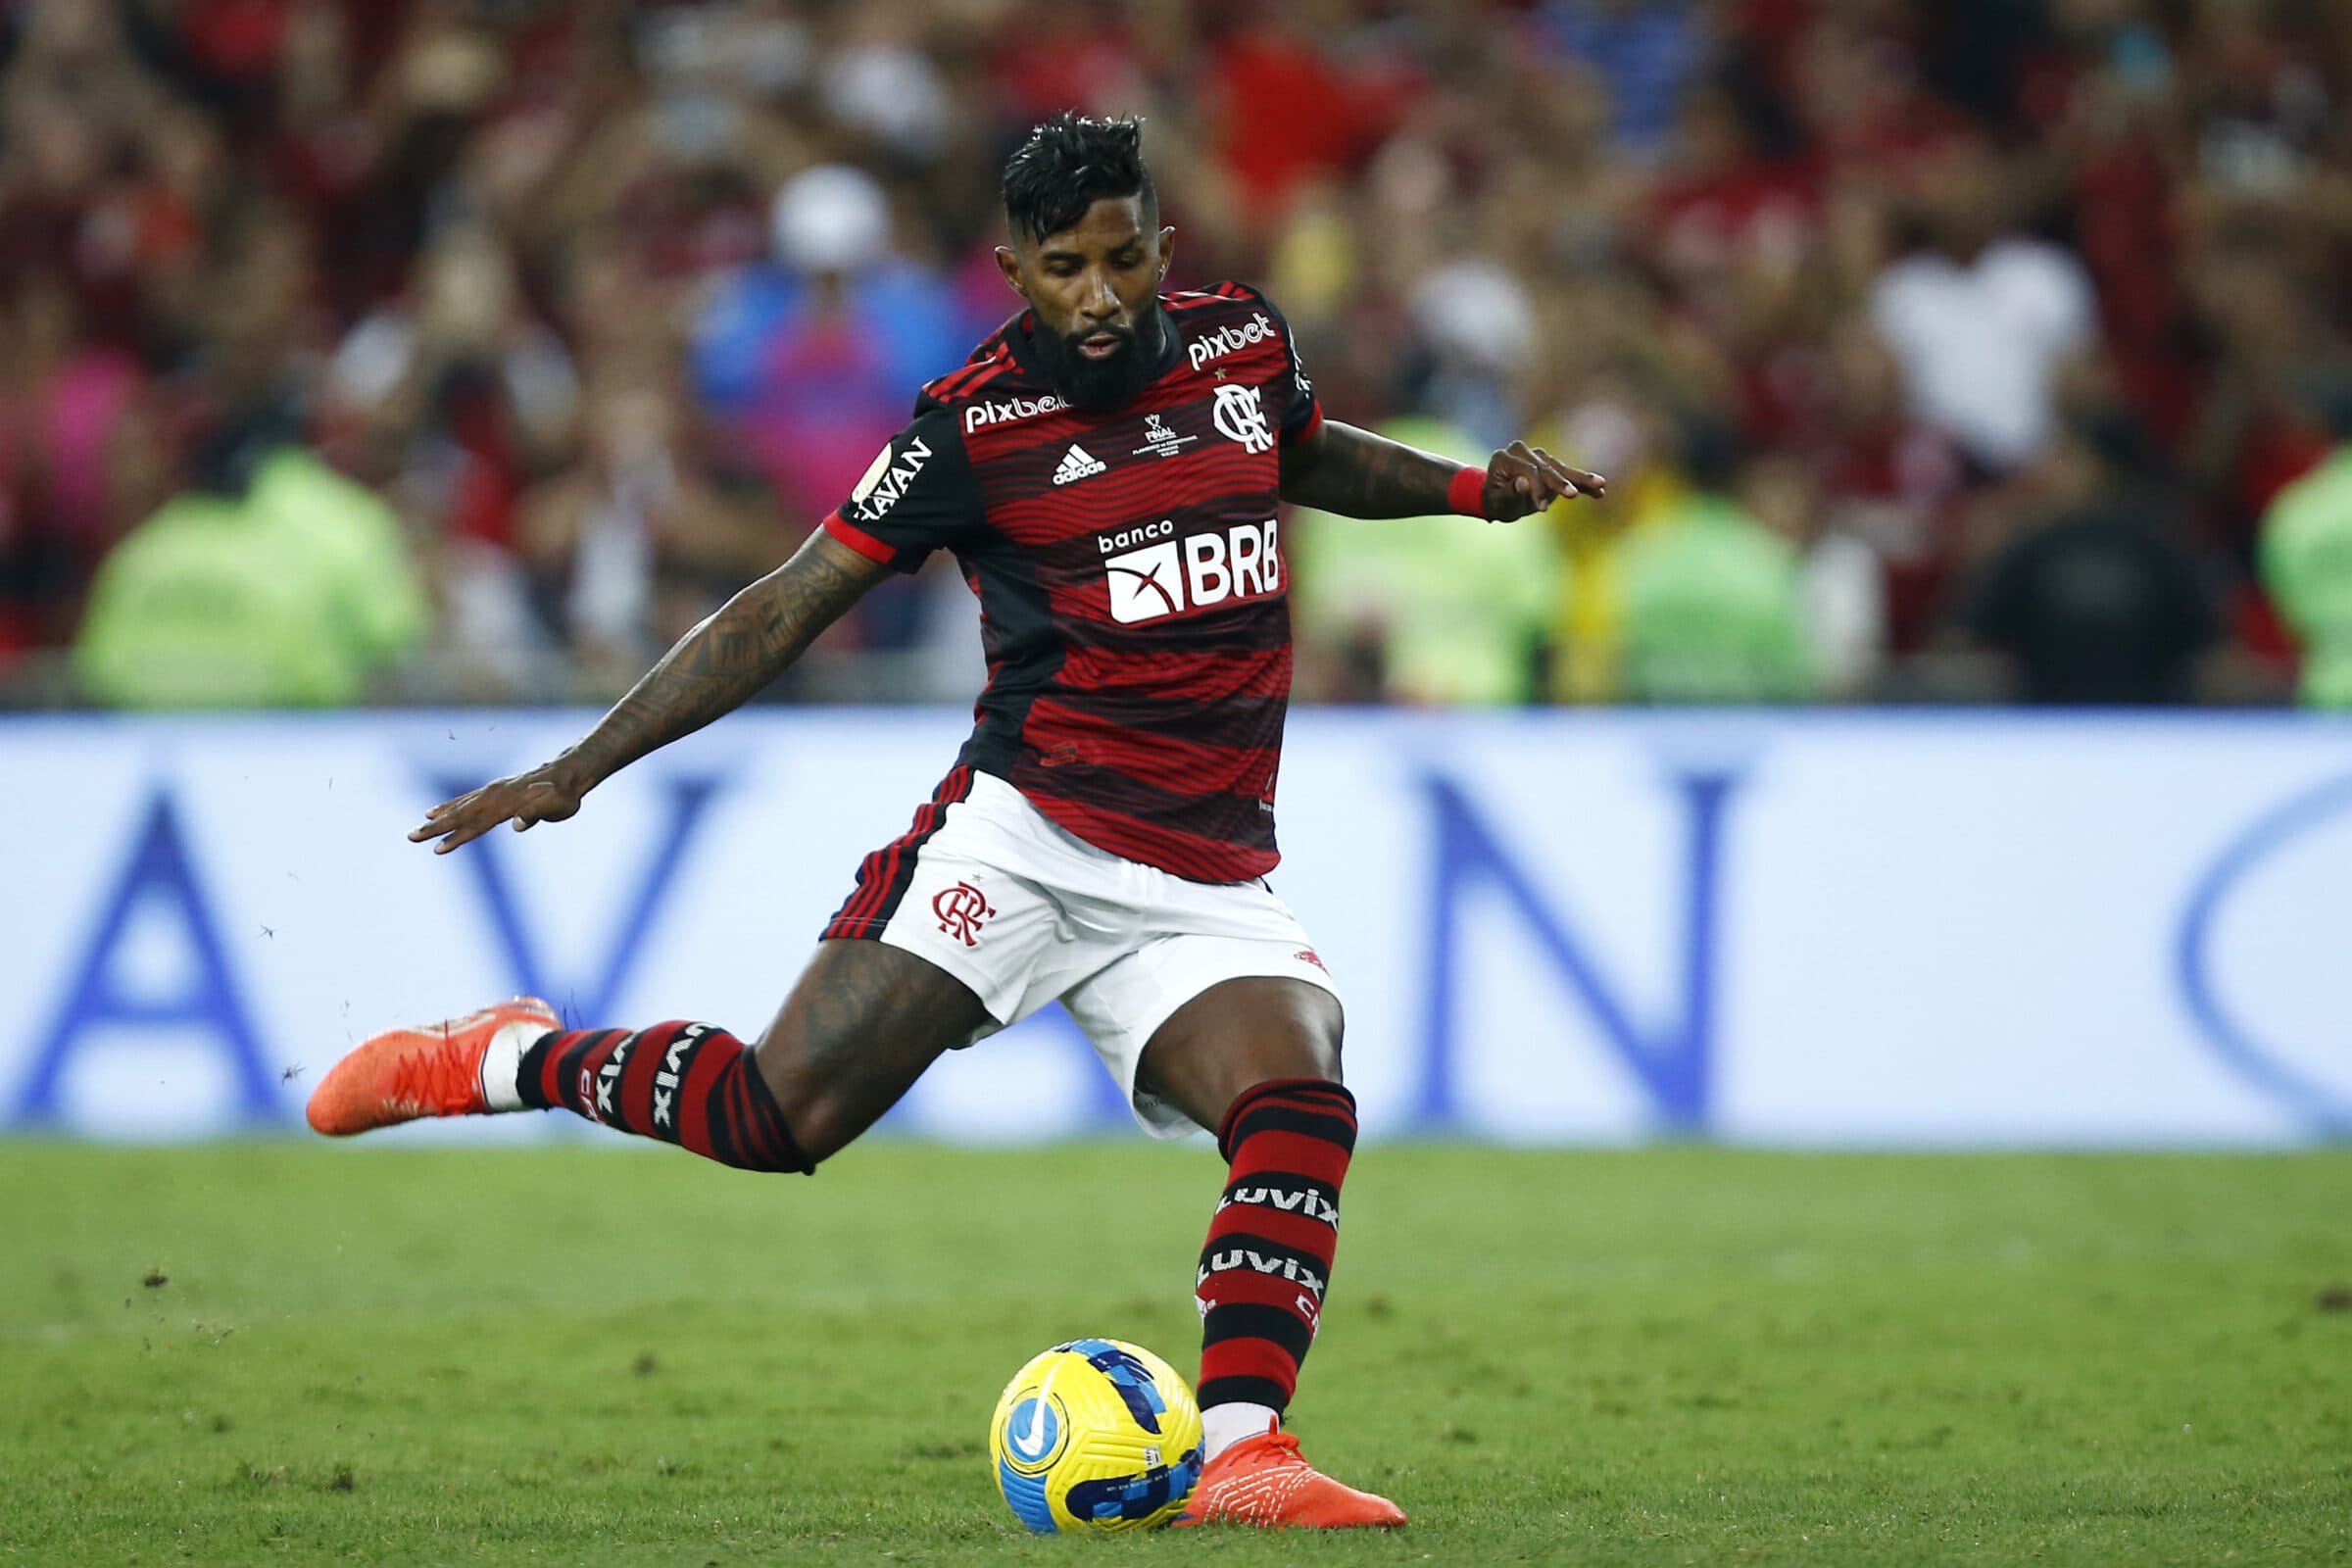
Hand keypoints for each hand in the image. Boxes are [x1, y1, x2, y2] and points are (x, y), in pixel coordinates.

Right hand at [409, 758, 591, 854]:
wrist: (567, 774)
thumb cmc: (564, 796)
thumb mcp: (557, 807)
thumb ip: (536, 814)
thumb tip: (518, 825)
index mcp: (507, 804)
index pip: (478, 825)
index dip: (458, 838)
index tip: (437, 849)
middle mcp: (494, 796)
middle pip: (461, 815)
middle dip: (436, 828)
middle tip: (411, 837)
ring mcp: (492, 791)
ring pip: (459, 807)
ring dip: (437, 819)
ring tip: (415, 829)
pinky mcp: (493, 790)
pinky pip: (465, 799)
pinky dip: (448, 805)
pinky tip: (433, 811)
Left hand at [1483, 441, 1606, 519]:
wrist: (1497, 499)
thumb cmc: (1495, 502)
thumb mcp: (1498, 502)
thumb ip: (1509, 493)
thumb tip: (1523, 483)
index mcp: (1504, 457)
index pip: (1527, 470)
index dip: (1537, 489)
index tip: (1542, 509)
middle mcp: (1521, 451)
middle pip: (1545, 467)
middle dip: (1560, 482)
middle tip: (1572, 495)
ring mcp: (1537, 455)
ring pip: (1561, 468)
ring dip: (1580, 479)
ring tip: (1600, 486)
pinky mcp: (1549, 464)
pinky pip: (1568, 473)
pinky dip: (1583, 482)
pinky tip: (1600, 489)